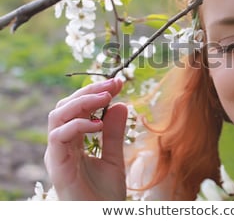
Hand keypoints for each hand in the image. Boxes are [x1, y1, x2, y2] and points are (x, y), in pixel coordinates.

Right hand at [44, 78, 127, 199]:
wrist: (99, 218)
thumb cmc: (104, 194)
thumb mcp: (115, 158)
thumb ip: (114, 133)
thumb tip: (120, 104)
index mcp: (73, 141)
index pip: (79, 108)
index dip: (97, 92)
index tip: (119, 82)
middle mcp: (62, 144)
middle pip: (65, 106)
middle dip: (90, 90)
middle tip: (114, 83)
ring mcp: (57, 154)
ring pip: (58, 116)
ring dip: (82, 102)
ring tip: (106, 96)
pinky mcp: (57, 165)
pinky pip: (59, 137)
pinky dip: (77, 125)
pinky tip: (98, 124)